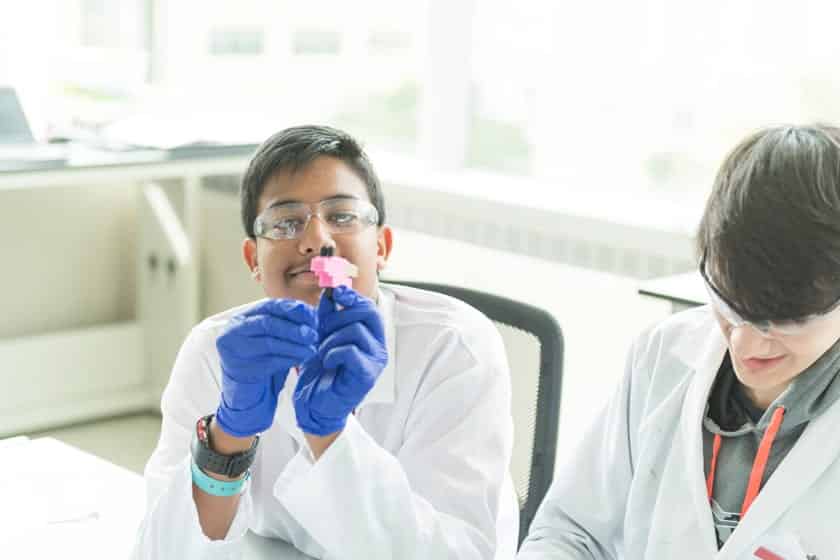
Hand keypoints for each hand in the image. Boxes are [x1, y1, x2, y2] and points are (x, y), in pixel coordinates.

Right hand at [215, 299, 317, 437]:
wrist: (247, 396)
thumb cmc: (262, 363)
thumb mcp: (272, 338)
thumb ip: (285, 324)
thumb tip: (312, 313)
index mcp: (241, 319)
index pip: (269, 306)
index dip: (292, 309)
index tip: (312, 315)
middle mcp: (232, 331)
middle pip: (268, 323)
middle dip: (294, 328)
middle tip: (313, 334)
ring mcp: (233, 350)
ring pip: (269, 342)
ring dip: (294, 344)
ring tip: (312, 348)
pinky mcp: (240, 369)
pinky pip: (269, 361)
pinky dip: (289, 358)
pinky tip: (302, 358)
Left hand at [294, 286, 387, 435]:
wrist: (315, 404)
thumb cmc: (321, 372)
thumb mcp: (323, 336)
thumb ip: (329, 315)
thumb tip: (332, 290)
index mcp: (371, 336)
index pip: (369, 307)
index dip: (352, 297)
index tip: (335, 292)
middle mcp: (379, 347)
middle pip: (366, 313)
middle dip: (338, 317)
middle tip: (321, 331)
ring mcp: (375, 362)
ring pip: (355, 330)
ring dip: (330, 338)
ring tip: (321, 352)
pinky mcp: (367, 375)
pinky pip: (350, 351)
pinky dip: (333, 353)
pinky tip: (327, 362)